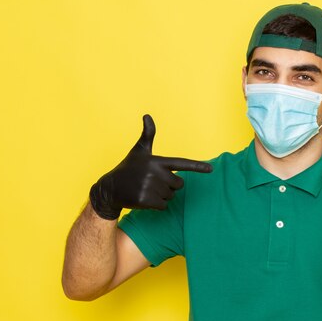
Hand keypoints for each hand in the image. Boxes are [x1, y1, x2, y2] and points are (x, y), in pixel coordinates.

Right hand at [89, 114, 212, 219]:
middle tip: (152, 182)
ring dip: (162, 196)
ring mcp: (150, 187)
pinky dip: (157, 205)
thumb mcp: (139, 151)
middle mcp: (155, 173)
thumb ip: (148, 135)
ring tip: (146, 189)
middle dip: (169, 186)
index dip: (197, 166)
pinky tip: (145, 199)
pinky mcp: (146, 200)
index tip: (211, 169)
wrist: (110, 188)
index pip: (181, 163)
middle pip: (178, 185)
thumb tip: (147, 115)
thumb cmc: (129, 168)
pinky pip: (164, 206)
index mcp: (157, 161)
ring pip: (171, 196)